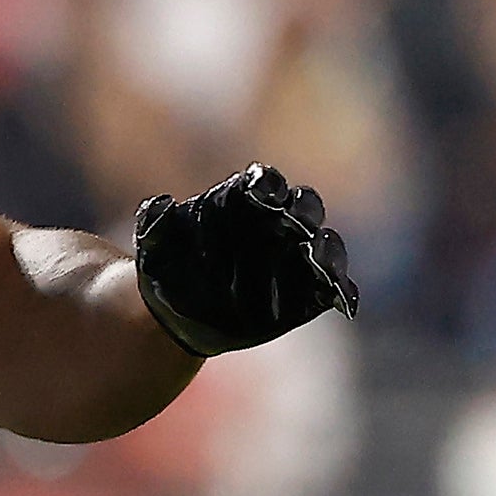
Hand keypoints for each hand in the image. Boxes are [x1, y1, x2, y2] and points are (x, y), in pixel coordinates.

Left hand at [133, 165, 356, 356]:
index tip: (257, 193)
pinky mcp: (310, 294)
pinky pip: (335, 287)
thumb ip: (155, 223)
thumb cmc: (167, 268)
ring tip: (313, 258)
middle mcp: (277, 226)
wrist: (178, 313)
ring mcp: (297, 259)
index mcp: (244, 203)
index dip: (266, 185)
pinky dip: (341, 291)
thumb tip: (158, 205)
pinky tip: (340, 300)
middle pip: (305, 206)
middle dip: (301, 211)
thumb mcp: (154, 246)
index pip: (265, 183)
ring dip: (325, 250)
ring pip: (325, 245)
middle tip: (289, 222)